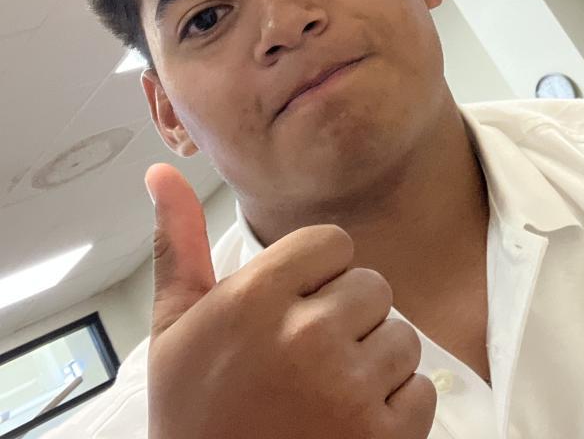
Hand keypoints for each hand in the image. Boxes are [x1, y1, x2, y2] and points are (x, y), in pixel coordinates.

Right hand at [145, 164, 435, 438]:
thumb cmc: (195, 421)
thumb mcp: (173, 333)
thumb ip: (179, 247)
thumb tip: (162, 172)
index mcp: (255, 300)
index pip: (333, 242)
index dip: (318, 278)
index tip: (293, 313)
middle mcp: (304, 336)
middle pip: (371, 286)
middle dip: (347, 322)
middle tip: (306, 365)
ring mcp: (346, 389)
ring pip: (401, 336)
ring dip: (374, 366)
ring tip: (326, 398)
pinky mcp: (381, 438)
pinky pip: (420, 391)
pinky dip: (395, 413)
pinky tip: (349, 427)